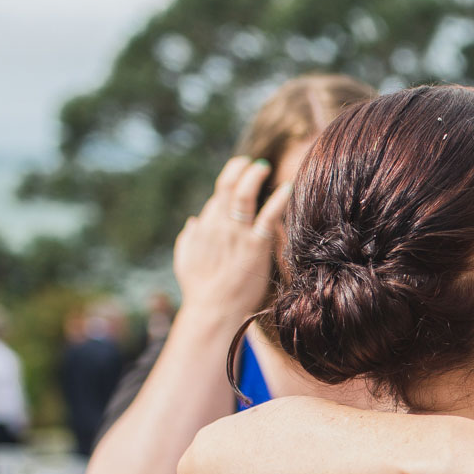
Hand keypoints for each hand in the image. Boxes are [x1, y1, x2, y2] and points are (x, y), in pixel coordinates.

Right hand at [172, 157, 288, 320]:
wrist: (213, 310)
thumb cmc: (199, 290)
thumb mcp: (185, 261)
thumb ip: (187, 238)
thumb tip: (193, 221)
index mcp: (204, 227)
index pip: (218, 196)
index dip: (230, 182)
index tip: (240, 174)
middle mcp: (219, 225)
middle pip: (227, 186)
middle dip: (239, 169)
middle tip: (252, 163)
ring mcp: (237, 234)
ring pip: (244, 194)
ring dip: (254, 176)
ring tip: (264, 167)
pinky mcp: (256, 246)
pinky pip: (267, 216)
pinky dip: (278, 200)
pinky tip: (288, 188)